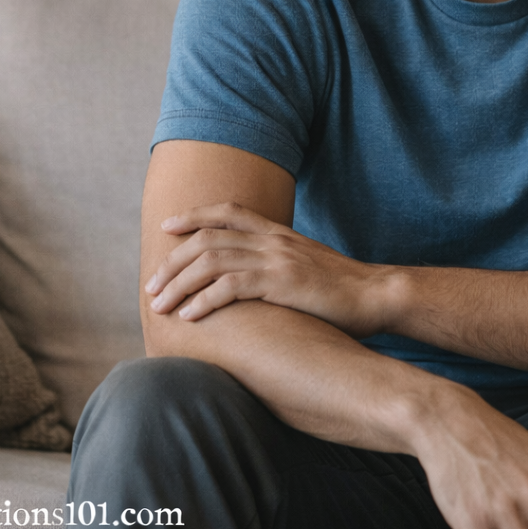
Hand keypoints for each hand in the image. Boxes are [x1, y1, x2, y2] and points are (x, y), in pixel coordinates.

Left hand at [145, 202, 390, 336]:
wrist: (376, 295)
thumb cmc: (343, 289)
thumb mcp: (307, 265)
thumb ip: (280, 263)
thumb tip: (256, 276)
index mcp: (279, 233)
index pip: (228, 212)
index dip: (194, 215)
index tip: (167, 226)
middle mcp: (273, 240)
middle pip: (208, 238)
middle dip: (173, 260)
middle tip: (151, 284)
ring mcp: (277, 259)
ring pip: (211, 261)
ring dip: (179, 283)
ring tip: (159, 305)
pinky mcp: (282, 283)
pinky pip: (231, 287)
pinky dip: (204, 301)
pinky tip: (190, 316)